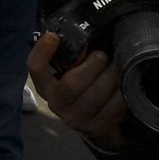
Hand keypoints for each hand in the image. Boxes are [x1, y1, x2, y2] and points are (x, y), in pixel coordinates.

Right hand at [28, 33, 127, 151]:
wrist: (93, 122)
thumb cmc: (81, 87)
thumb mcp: (70, 72)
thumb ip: (71, 57)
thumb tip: (81, 31)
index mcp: (46, 86)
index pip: (36, 69)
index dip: (42, 52)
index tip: (53, 36)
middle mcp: (57, 104)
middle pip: (72, 84)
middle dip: (92, 66)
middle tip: (102, 56)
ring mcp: (77, 119)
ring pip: (95, 96)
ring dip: (109, 78)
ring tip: (115, 68)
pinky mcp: (96, 128)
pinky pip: (112, 108)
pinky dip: (120, 94)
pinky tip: (122, 86)